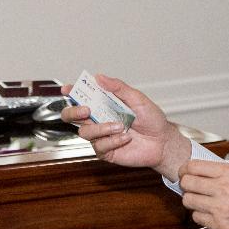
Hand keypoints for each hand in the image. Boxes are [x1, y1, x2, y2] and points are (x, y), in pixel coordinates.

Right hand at [60, 73, 191, 177]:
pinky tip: (125, 138)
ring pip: (85, 131)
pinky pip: (99, 146)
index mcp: (103, 104)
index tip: (66, 89)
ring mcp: (100, 136)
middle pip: (71, 116)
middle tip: (87, 110)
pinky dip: (113, 140)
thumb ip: (118, 88)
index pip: (82, 97)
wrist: (162, 142)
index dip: (71, 92)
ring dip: (102, 128)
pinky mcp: (105, 151)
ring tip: (120, 126)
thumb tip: (99, 77)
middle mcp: (98, 119)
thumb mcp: (137, 98)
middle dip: (73, 112)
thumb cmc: (151, 119)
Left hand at [178, 159, 228, 228]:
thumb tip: (196, 171)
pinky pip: (197, 217)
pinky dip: (201, 216)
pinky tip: (212, 214)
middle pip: (186, 183)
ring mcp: (220, 207)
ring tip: (204, 203)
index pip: (192, 166)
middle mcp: (223, 188)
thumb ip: (220, 173)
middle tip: (192, 189)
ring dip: (193, 202)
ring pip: (188, 201)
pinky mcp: (219, 225)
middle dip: (186, 186)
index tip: (185, 174)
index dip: (185, 171)